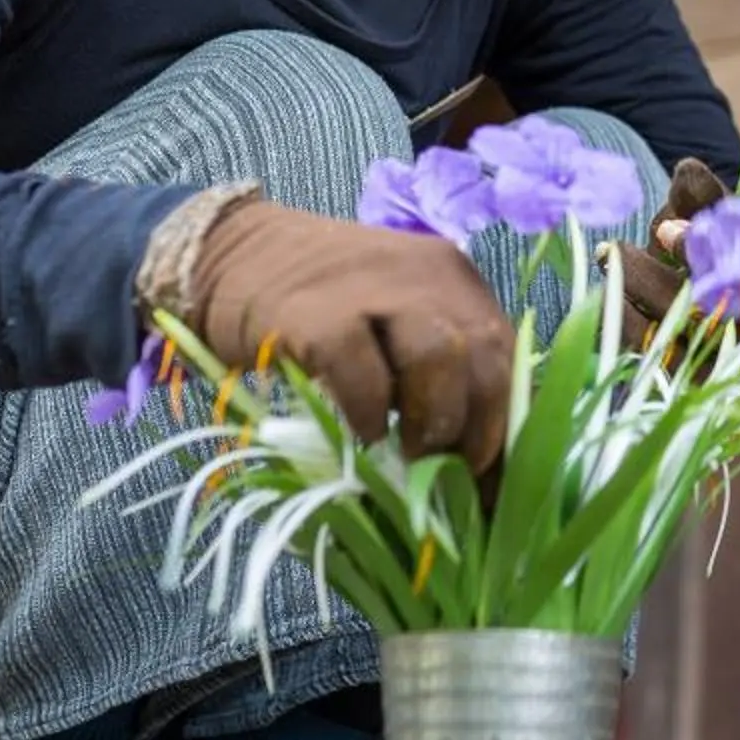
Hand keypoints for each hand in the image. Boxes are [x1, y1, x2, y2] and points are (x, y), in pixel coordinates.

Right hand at [168, 191, 515, 473]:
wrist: (231, 253)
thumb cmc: (321, 307)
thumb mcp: (393, 325)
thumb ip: (438, 370)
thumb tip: (476, 465)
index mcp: (453, 278)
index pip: (508, 354)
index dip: (507, 426)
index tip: (494, 485)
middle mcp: (425, 274)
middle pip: (486, 356)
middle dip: (478, 429)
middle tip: (448, 472)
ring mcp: (372, 289)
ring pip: (441, 358)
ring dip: (433, 421)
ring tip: (408, 452)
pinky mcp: (317, 315)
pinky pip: (364, 375)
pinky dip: (368, 416)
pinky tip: (360, 434)